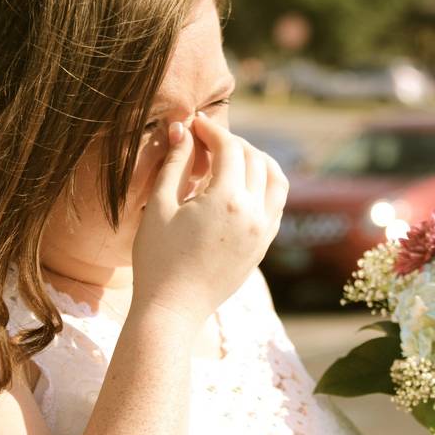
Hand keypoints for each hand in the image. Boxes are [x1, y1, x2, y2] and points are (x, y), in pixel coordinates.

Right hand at [131, 113, 287, 324]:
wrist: (173, 309)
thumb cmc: (157, 259)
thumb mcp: (159, 206)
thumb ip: (174, 164)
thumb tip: (182, 129)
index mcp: (227, 200)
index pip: (230, 149)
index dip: (211, 131)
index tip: (195, 125)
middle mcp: (254, 213)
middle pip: (255, 159)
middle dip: (233, 143)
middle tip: (208, 140)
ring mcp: (263, 232)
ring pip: (277, 180)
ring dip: (258, 161)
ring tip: (233, 158)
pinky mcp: (264, 247)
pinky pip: (277, 205)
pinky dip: (267, 186)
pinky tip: (244, 186)